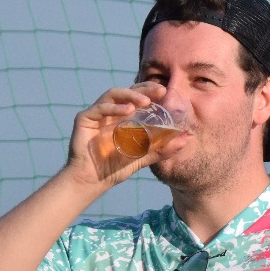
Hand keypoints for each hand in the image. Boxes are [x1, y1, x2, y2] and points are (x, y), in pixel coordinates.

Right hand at [64, 83, 186, 187]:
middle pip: (127, 92)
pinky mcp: (84, 118)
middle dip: (144, 89)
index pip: (138, 97)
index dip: (151, 91)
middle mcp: (110, 112)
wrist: (92, 181)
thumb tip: (185, 139)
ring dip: (130, 95)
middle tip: (160, 90)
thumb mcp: (143, 157)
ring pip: (113, 94)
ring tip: (145, 101)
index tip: (166, 92)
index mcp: (123, 117)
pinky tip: (127, 111)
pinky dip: (114, 107)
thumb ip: (161, 148)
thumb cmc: (114, 168)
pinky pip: (99, 108)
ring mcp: (97, 114)